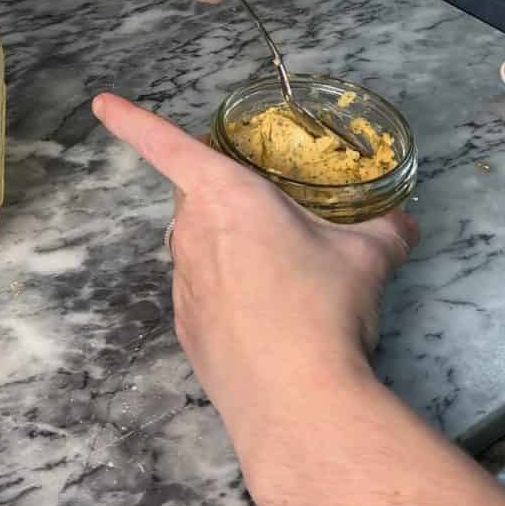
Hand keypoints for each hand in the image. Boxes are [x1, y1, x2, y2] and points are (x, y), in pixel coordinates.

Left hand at [92, 93, 419, 446]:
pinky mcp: (185, 327)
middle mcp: (192, 232)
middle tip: (271, 212)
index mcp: (224, 195)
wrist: (297, 403)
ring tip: (283, 275)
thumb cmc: (322, 306)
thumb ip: (385, 229)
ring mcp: (182, 283)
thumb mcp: (367, 258)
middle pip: (194, 195)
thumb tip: (405, 222)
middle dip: (223, 194)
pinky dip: (227, 292)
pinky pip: (203, 291)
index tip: (100, 102)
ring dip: (229, 246)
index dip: (131, 119)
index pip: (165, 144)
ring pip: (198, 244)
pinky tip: (267, 318)